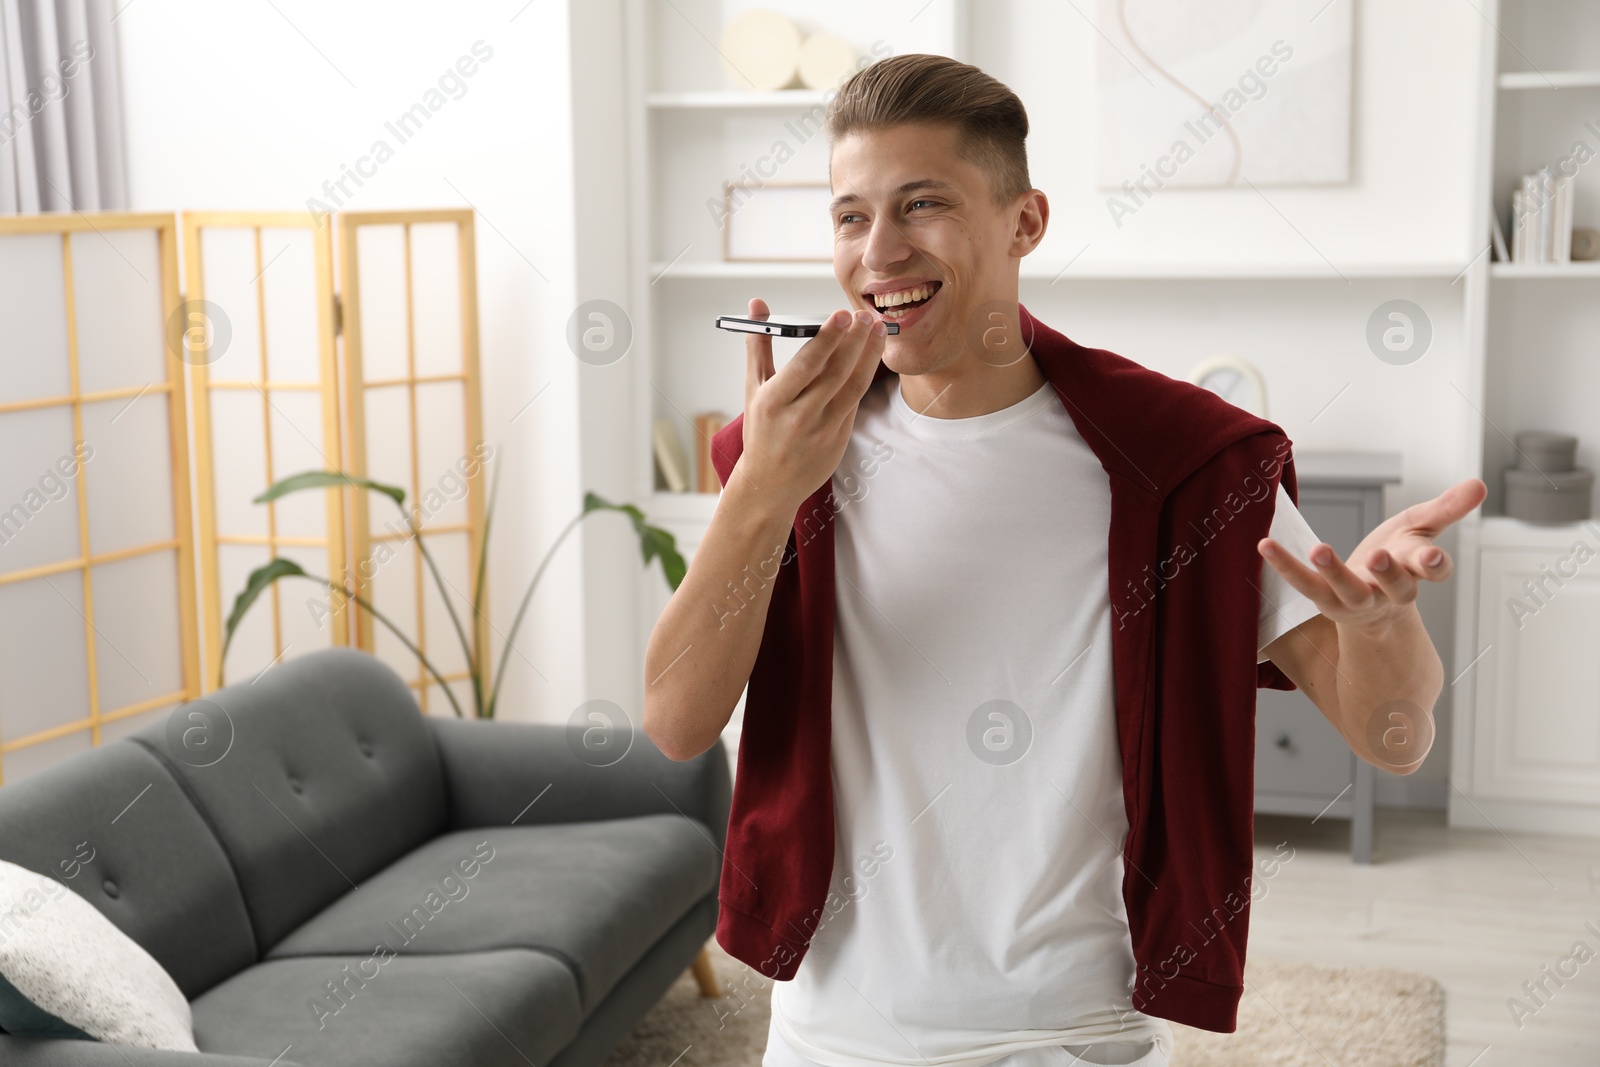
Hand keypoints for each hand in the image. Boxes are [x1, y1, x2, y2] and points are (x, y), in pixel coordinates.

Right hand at [735, 297, 885, 511]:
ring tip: (877, 329)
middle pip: (835, 372)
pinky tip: (871, 354)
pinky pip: (855, 401)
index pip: (806, 365)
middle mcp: (800, 416)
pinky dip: (865, 375)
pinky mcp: (840, 438)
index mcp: (774, 401)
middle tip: (865, 315)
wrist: (770, 483)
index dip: (827, 338)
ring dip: (869, 355)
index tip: (842, 314)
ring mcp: (823, 429)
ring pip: (853, 386)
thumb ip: (758, 345)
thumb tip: (757, 305)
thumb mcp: (753, 389)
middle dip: (854, 340)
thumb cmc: (761, 430)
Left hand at [1258, 477, 1486, 635]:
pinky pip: (1303, 584)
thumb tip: (1480, 484)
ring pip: (1348, 592)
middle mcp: (1389, 591)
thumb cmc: (1397, 558)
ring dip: (1333, 571)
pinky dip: (1284, 565)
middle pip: (1396, 587)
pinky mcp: (1325, 600)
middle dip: (1389, 574)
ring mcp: (1356, 600)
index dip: (1434, 565)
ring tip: (1320, 549)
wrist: (1371, 605)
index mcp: (1416, 571)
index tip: (1432, 558)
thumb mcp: (1420, 529)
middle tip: (1379, 557)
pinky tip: (1265, 545)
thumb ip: (1446, 508)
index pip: (1432, 570)